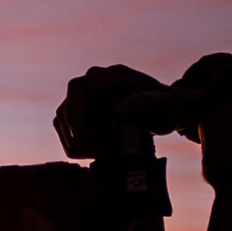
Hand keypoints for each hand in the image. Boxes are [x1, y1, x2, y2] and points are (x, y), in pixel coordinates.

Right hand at [53, 65, 167, 157]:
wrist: (165, 112)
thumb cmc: (168, 109)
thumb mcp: (167, 107)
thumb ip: (148, 104)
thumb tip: (116, 110)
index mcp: (114, 76)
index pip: (78, 88)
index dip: (73, 114)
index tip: (85, 138)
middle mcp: (95, 81)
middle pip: (66, 109)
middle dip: (76, 137)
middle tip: (98, 154)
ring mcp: (87, 96)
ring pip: (63, 121)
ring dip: (76, 144)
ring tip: (102, 154)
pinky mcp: (83, 110)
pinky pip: (67, 130)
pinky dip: (76, 145)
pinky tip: (97, 153)